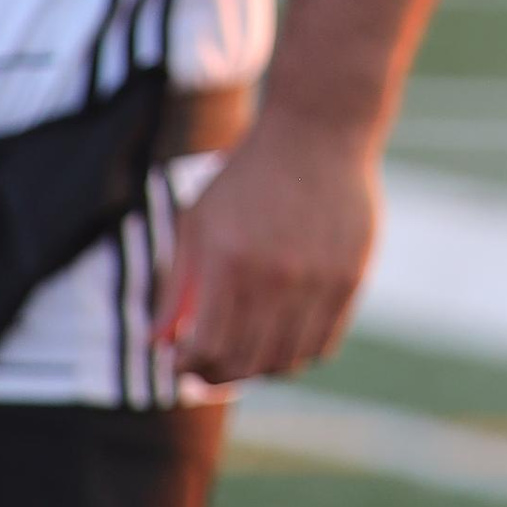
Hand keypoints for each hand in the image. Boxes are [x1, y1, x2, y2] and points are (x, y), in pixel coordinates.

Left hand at [159, 110, 381, 385]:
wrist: (319, 130)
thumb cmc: (249, 175)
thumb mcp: (199, 220)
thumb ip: (177, 287)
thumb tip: (156, 344)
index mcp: (229, 262)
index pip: (205, 348)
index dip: (188, 367)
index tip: (180, 364)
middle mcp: (276, 277)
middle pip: (244, 363)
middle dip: (216, 376)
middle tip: (205, 372)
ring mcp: (318, 280)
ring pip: (286, 362)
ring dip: (258, 371)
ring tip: (243, 358)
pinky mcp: (350, 278)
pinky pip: (322, 344)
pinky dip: (297, 355)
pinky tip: (280, 341)